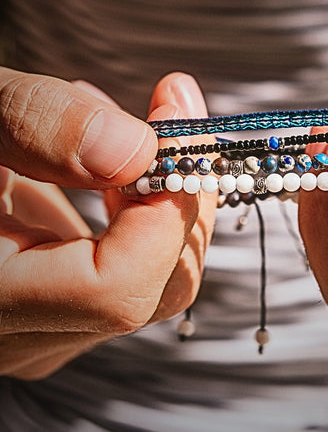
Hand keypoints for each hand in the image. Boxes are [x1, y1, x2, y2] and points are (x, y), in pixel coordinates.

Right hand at [0, 69, 214, 378]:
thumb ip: (38, 127)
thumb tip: (135, 150)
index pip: (118, 289)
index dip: (164, 209)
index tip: (175, 130)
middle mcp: (23, 333)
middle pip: (156, 285)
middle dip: (180, 193)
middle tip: (176, 118)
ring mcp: (50, 324)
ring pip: (157, 276)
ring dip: (165, 193)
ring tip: (142, 125)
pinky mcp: (64, 302)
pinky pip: (134, 266)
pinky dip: (145, 207)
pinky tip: (119, 161)